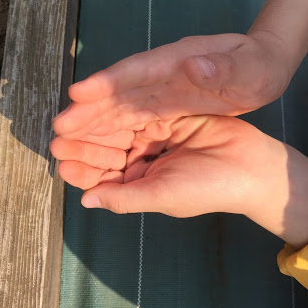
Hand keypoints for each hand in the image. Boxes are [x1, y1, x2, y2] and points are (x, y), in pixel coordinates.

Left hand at [51, 115, 307, 248]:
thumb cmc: (207, 188)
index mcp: (142, 182)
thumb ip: (124, 198)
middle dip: (82, 146)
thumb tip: (85, 201)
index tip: (60, 164)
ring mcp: (155, 136)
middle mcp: (144, 159)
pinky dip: (118, 111)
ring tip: (70, 123)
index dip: (82, 172)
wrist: (250, 167)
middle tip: (57, 139)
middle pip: (107, 151)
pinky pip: (138, 112)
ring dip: (94, 127)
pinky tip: (98, 106)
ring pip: (118, 130)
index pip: (105, 178)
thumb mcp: (162, 196)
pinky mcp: (167, 114)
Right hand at [53, 0, 307, 140]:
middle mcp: (165, 73)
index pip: (137, 69)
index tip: (77, 93)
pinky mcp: (169, 103)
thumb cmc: (260, 64)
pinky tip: (102, 146)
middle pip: (122, 90)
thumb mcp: (251, 67)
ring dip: (97, 122)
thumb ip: (224, 67)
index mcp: (180, 60)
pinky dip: (117, 131)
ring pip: (124, 106)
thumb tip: (193, 65)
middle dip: (91, 108)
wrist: (266, 65)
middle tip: (60, 127)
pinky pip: (137, 118)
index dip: (107, 81)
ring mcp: (165, 88)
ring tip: (69, 140)